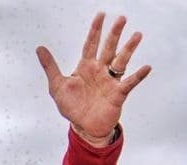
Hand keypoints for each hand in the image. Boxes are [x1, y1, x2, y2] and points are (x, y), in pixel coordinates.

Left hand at [36, 13, 150, 145]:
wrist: (84, 126)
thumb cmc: (72, 106)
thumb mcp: (57, 86)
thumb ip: (50, 67)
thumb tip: (39, 48)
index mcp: (85, 67)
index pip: (91, 44)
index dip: (95, 30)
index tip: (101, 15)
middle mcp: (100, 71)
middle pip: (108, 48)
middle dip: (114, 34)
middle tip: (122, 18)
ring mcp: (110, 81)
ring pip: (121, 61)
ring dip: (129, 49)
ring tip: (137, 35)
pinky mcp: (118, 93)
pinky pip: (130, 82)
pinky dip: (138, 75)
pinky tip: (146, 67)